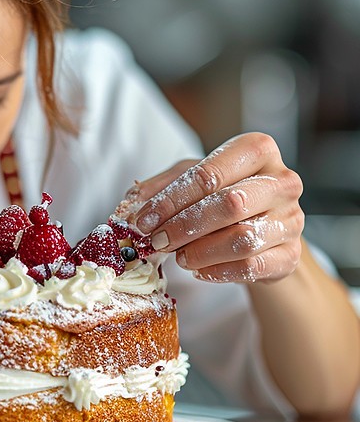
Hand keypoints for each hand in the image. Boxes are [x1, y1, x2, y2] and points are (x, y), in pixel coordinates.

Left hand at [128, 132, 303, 283]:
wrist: (262, 228)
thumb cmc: (221, 195)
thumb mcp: (189, 179)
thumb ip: (159, 187)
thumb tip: (130, 207)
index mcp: (256, 150)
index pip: (208, 175)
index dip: (170, 201)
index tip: (142, 221)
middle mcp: (282, 181)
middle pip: (229, 205)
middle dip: (183, 226)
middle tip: (156, 241)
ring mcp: (292, 219)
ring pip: (242, 239)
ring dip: (199, 252)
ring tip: (179, 256)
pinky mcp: (291, 255)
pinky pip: (252, 267)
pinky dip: (218, 271)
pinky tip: (199, 269)